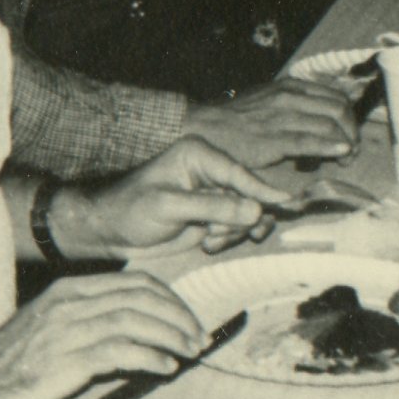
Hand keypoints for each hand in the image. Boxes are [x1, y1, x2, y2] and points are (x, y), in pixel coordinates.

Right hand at [0, 271, 207, 398]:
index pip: (136, 283)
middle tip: (199, 338)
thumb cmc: (19, 363)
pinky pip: (119, 351)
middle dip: (178, 317)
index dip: (171, 300)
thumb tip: (147, 334)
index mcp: (72, 291)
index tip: (190, 320)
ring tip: (189, 353)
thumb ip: (96, 323)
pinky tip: (165, 368)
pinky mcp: (66, 360)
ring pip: (135, 320)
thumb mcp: (57, 329)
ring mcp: (67, 330)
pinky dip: (150, 357)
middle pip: (142, 298)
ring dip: (170, 336)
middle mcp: (71, 304)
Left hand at [54, 139, 293, 258]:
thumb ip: (213, 207)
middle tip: (215, 233)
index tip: (287, 203)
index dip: (264, 189)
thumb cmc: (131, 210)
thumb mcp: (169, 206)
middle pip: (252, 194)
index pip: (240, 172)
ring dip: (233, 231)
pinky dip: (230, 238)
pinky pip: (241, 226)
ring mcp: (216, 193)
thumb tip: (256, 211)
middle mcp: (212, 170)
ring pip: (249, 213)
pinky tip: (208, 243)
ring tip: (208, 240)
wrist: (112, 232)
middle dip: (239, 218)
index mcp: (199, 154)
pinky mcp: (216, 214)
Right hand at [180, 78, 362, 173]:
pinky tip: (342, 153)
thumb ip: (297, 104)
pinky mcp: (273, 138)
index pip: (337, 97)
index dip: (350, 117)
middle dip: (352, 131)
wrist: (203, 126)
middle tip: (351, 151)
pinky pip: (311, 141)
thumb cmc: (238, 119)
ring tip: (345, 159)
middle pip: (340, 109)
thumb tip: (326, 116)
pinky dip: (331, 147)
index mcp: (292, 86)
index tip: (350, 135)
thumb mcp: (270, 100)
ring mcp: (282, 116)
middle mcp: (290, 97)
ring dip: (346, 144)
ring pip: (330, 124)